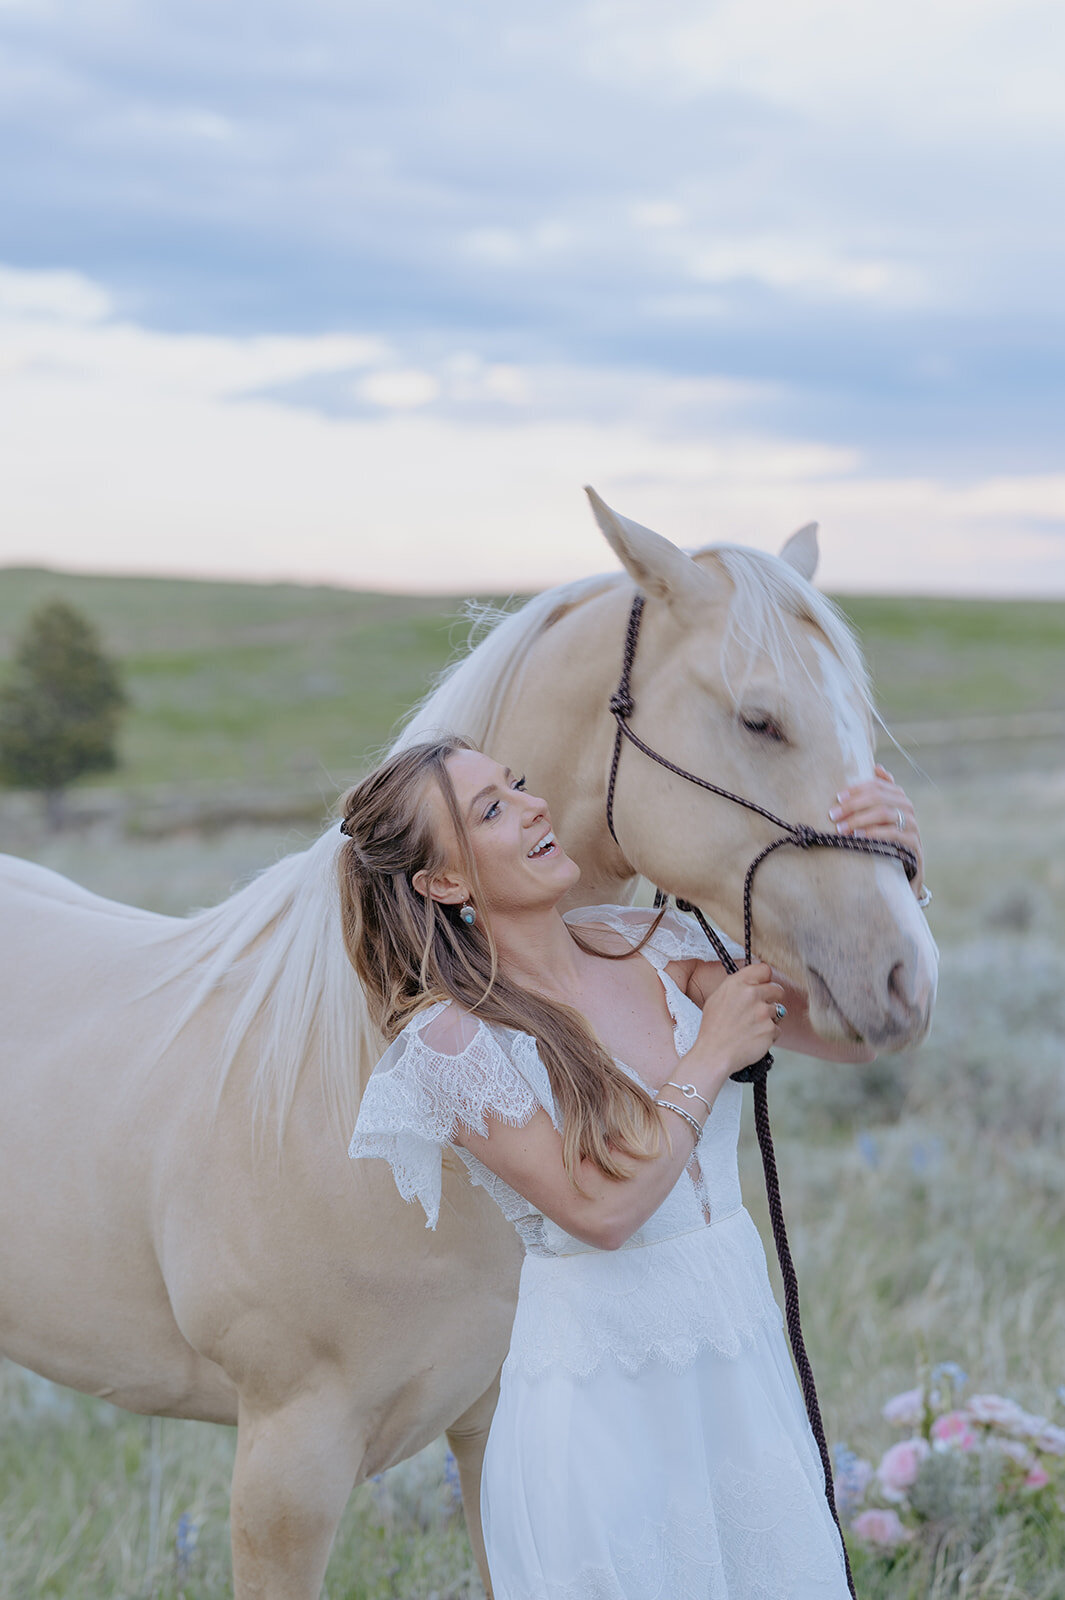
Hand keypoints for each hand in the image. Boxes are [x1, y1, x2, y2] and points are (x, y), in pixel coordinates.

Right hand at [691, 963, 785, 1080]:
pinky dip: (769, 1034)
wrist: (714, 1054)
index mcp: (737, 984)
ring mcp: (763, 1012)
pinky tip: (754, 1038)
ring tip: (753, 1027)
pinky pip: (777, 1029)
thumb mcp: (717, 998)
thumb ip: (737, 987)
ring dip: (770, 1018)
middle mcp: (752, 994)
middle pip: (778, 989)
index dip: (765, 978)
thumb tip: (753, 982)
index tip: (763, 985)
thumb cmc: (713, 1029)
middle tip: (761, 1009)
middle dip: (772, 998)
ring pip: (779, 1010)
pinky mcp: (770, 1029)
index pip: (764, 969)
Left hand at [828, 764, 925, 897]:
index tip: (838, 798)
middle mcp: (907, 808)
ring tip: (842, 828)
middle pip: (880, 797)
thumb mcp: (879, 818)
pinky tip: (860, 837)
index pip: (877, 784)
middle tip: (834, 815)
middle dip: (853, 805)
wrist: (903, 873)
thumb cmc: (885, 840)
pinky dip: (875, 834)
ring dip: (860, 819)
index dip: (856, 789)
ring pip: (886, 813)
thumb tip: (877, 767)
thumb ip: (877, 795)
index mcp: (898, 797)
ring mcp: (912, 826)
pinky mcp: (914, 845)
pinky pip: (895, 834)